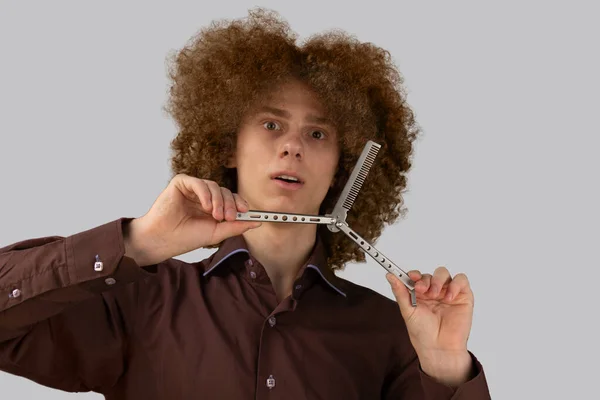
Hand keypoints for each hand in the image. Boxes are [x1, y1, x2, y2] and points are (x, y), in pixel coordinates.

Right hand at [124, 173, 260, 265]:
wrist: (162, 240)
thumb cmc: (185, 237)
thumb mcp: (216, 233)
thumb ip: (236, 226)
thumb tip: (258, 222)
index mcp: (212, 206)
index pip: (231, 199)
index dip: (239, 203)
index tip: (245, 211)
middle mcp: (203, 196)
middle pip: (224, 191)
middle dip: (230, 204)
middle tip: (228, 217)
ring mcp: (192, 189)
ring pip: (213, 186)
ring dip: (218, 201)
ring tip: (215, 215)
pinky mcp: (181, 183)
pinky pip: (198, 183)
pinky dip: (205, 194)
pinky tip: (206, 207)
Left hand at [387, 267, 474, 384]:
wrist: (439, 348)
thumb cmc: (423, 333)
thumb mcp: (407, 311)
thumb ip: (400, 292)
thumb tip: (389, 275)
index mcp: (420, 294)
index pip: (417, 276)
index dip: (414, 274)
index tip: (411, 276)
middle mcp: (433, 292)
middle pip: (430, 274)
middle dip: (425, 279)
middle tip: (421, 289)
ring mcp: (448, 293)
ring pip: (444, 273)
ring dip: (437, 280)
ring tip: (434, 294)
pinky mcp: (463, 296)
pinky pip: (461, 280)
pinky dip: (455, 284)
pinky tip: (448, 297)